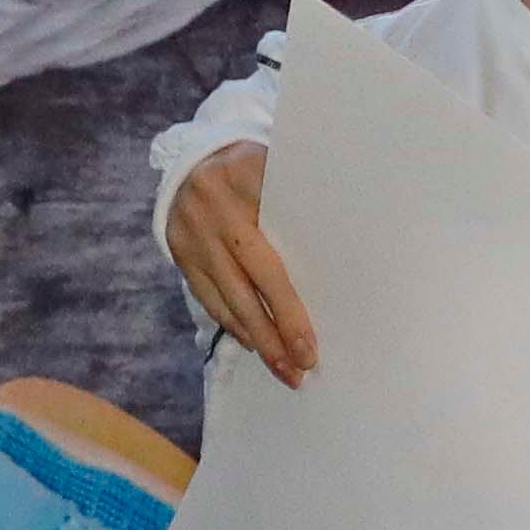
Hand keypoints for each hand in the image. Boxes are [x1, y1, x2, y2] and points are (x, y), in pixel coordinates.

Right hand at [168, 143, 313, 385]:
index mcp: (249, 177)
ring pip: (231, 296)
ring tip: (285, 369)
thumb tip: (349, 243)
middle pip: (256, 276)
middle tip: (306, 362)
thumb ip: (303, 198)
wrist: (194, 160)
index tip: (317, 325)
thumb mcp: (278, 167)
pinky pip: (209, 297)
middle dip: (282, 324)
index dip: (296, 290)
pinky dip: (233, 323)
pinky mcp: (180, 253)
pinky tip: (256, 344)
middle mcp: (216, 206)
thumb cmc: (256, 170)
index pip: (282, 237)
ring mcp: (193, 232)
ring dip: (260, 337)